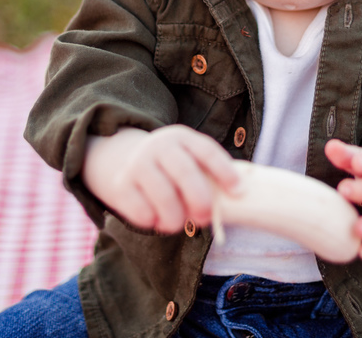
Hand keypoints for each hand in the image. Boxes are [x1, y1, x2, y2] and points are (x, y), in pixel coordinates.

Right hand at [83, 125, 239, 233]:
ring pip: (164, 196)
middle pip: (185, 172)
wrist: (120, 160)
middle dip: (201, 199)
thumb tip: (241, 197)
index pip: (206, 151)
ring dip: (177, 218)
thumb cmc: (169, 167)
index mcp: (182, 138)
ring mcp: (138, 164)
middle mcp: (159, 146)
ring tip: (179, 224)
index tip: (239, 192)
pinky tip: (157, 220)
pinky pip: (142, 212)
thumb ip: (209, 174)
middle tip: (206, 218)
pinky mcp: (121, 186)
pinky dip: (154, 222)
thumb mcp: (187, 158)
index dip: (225, 171)